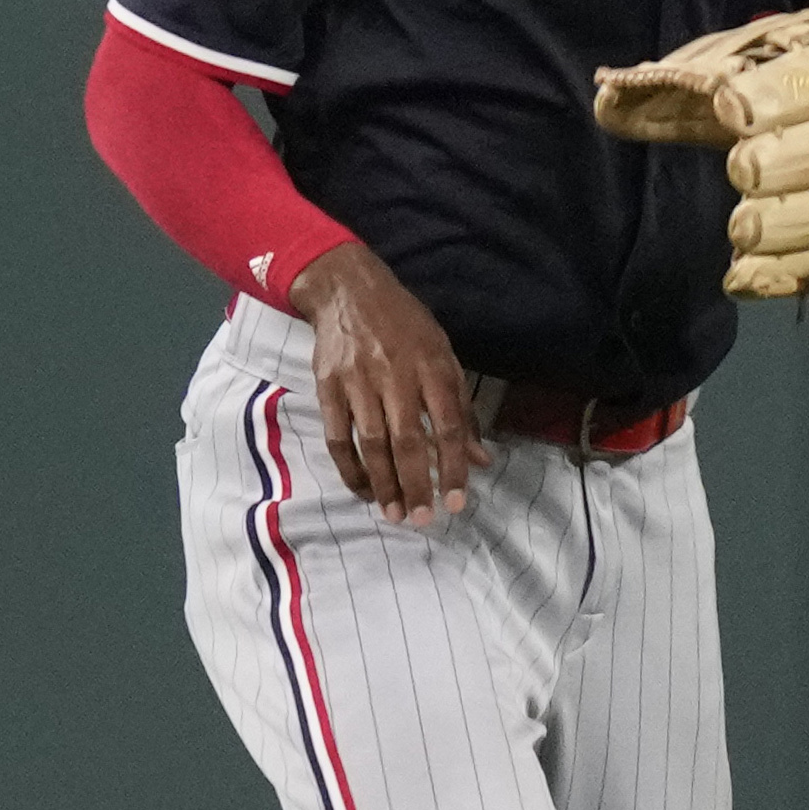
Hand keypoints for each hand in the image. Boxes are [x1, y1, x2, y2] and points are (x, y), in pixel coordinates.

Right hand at [291, 244, 486, 523]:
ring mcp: (358, 380)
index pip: (448, 425)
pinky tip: (363, 489)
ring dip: (384, 483)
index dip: (454, 466)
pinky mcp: (328, 386)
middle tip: (423, 520)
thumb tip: (481, 458)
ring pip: (371, 442)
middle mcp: (395, 374)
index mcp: (432, 365)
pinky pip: (337, 436)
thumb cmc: (404, 324)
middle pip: (407, 440)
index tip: (458, 501)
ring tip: (394, 513)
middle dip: (417, 484)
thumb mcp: (442, 353)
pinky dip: (349, 467)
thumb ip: (462, 407)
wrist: (347, 290)